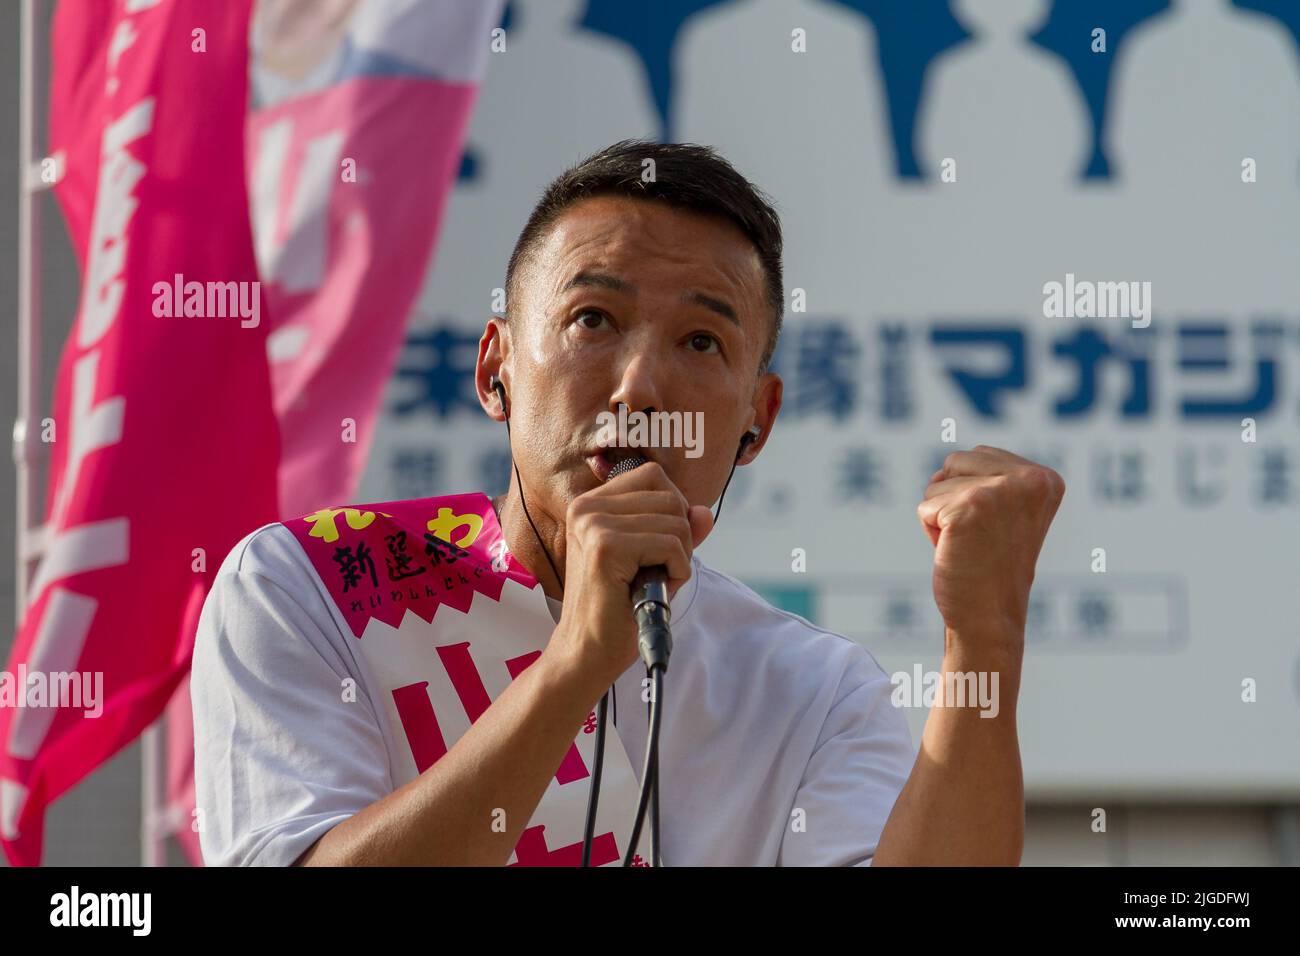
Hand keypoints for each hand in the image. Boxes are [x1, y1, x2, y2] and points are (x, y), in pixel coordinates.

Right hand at [549, 462, 713, 686]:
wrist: (588, 651)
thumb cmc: (619, 608)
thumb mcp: (652, 561)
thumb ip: (677, 532)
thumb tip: (704, 512)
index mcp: (591, 504)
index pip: (653, 476)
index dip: (672, 508)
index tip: (660, 544)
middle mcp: (587, 507)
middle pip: (670, 497)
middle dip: (680, 537)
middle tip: (656, 570)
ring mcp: (594, 524)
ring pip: (676, 521)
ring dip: (679, 557)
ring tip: (651, 582)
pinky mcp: (606, 547)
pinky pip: (671, 545)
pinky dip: (677, 570)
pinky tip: (654, 589)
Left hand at [917, 445, 1064, 650]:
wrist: (989, 618)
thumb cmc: (991, 567)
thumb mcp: (1007, 512)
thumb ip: (993, 479)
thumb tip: (944, 467)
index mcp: (1045, 479)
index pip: (979, 455)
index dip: (972, 493)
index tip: (994, 528)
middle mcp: (1029, 480)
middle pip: (955, 462)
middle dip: (952, 498)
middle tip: (977, 537)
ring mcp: (1000, 492)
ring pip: (936, 483)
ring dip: (941, 515)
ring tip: (968, 545)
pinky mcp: (969, 507)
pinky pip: (925, 508)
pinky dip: (930, 531)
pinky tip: (956, 552)